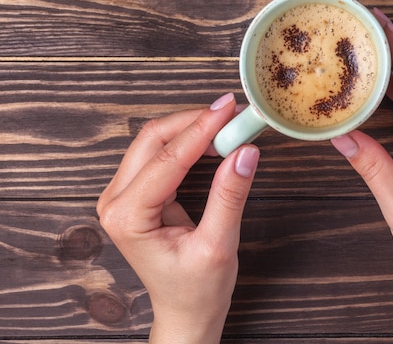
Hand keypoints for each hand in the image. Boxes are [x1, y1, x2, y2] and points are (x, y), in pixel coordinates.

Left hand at [97, 93, 259, 343]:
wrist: (186, 312)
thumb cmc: (197, 289)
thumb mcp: (218, 245)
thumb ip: (229, 196)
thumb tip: (245, 152)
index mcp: (128, 217)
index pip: (167, 159)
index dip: (201, 129)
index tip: (229, 110)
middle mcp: (116, 202)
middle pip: (152, 140)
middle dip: (194, 122)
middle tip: (231, 112)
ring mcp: (123, 196)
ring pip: (154, 142)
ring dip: (191, 128)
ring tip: (226, 123)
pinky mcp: (137, 194)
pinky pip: (159, 154)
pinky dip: (187, 142)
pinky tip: (212, 139)